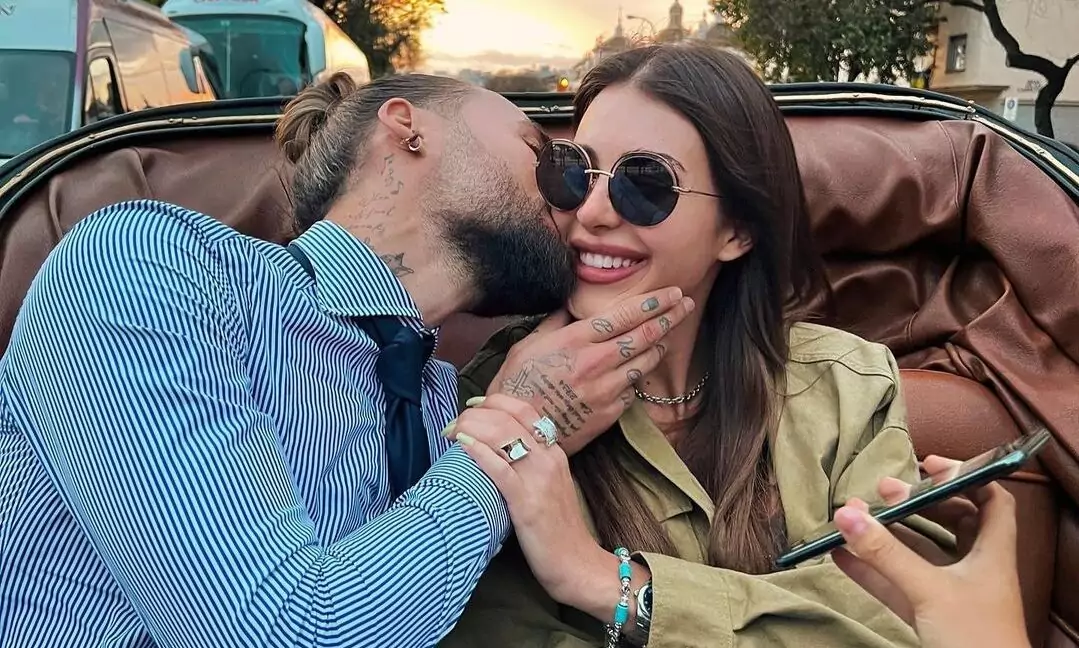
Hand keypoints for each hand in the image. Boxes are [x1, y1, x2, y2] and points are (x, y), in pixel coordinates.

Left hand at [447, 394, 607, 603]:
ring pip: (503, 435)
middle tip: (453, 423)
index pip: (524, 410)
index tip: (471, 406)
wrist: (577, 563)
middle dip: (474, 413)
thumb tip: (499, 450)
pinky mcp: (527, 503)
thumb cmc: (557, 528)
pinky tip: (463, 445)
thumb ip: (530, 465)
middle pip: (509, 417)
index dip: (494, 401)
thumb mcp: (549, 486)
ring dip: (471, 427)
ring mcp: (539, 479)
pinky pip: (500, 469)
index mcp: (555, 452)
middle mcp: (549, 458)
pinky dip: (479, 452)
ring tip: (451, 432)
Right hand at [489, 288, 694, 455]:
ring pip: (645, 361)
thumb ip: (556, 323)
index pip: (625, 315)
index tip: (671, 292)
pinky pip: (633, 390)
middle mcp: (596, 361)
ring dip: (659, 345)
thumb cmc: (516, 385)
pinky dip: (636, 378)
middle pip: (644, 334)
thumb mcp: (529, 344)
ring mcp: (606, 388)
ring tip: (666, 334)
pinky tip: (637, 371)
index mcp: (576, 340)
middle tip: (686, 304)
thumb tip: (572, 306)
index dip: (653, 302)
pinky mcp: (610, 412)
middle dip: (670, 316)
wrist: (516, 432)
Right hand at [831, 456, 1030, 647]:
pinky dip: (871, 571)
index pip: (990, 499)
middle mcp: (973, 568)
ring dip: (887, 536)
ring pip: (918, 554)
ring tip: (853, 518)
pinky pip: (897, 585)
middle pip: (949, 522)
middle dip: (914, 504)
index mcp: (992, 553)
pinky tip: (842, 558)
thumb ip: (887, 555)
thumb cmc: (977, 640)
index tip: (927, 465)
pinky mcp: (929, 616)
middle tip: (882, 492)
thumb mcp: (930, 591)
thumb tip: (847, 516)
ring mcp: (951, 593)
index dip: (964, 477)